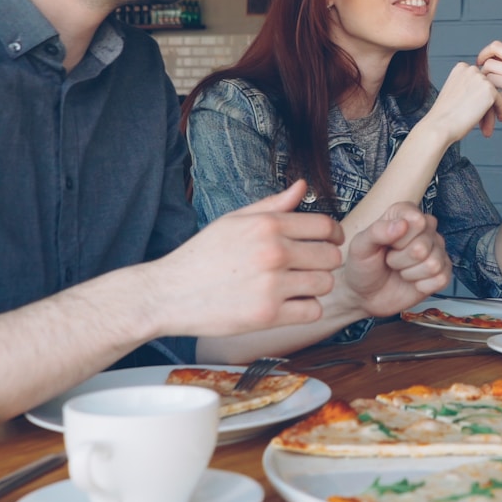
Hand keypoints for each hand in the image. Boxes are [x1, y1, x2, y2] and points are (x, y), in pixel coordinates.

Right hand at [150, 180, 344, 336]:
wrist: (167, 294)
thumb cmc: (201, 256)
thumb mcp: (233, 221)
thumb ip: (272, 205)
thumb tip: (302, 186)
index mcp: (267, 225)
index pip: (325, 226)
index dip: (333, 235)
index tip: (331, 242)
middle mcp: (274, 252)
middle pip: (330, 257)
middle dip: (324, 262)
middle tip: (309, 268)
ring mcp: (272, 285)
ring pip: (325, 284)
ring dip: (316, 287)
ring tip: (297, 287)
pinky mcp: (268, 315)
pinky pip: (313, 311)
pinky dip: (306, 310)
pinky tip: (289, 305)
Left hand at [341, 202, 452, 316]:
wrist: (366, 295)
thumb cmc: (363, 265)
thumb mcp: (360, 246)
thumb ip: (378, 231)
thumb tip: (403, 224)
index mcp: (405, 214)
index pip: (416, 220)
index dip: (398, 239)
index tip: (387, 244)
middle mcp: (426, 228)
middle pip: (423, 246)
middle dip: (400, 260)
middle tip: (390, 260)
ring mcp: (437, 249)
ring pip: (432, 264)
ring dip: (409, 273)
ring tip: (399, 270)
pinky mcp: (443, 271)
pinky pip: (440, 279)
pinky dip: (422, 286)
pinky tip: (412, 281)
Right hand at [422, 61, 501, 143]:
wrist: (439, 126)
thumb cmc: (444, 116)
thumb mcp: (454, 94)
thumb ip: (468, 88)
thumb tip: (484, 94)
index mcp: (460, 68)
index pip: (478, 82)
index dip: (477, 99)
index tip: (474, 113)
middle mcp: (471, 69)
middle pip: (487, 88)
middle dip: (486, 107)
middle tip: (482, 124)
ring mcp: (481, 78)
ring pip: (494, 96)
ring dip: (490, 113)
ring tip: (485, 128)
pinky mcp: (490, 90)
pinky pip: (500, 101)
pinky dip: (499, 112)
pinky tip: (492, 125)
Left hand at [477, 41, 501, 148]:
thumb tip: (488, 58)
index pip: (496, 46)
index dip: (484, 54)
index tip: (479, 64)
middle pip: (489, 63)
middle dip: (482, 74)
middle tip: (484, 87)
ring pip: (488, 77)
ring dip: (485, 89)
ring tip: (490, 99)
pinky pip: (492, 93)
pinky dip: (491, 102)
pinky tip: (497, 111)